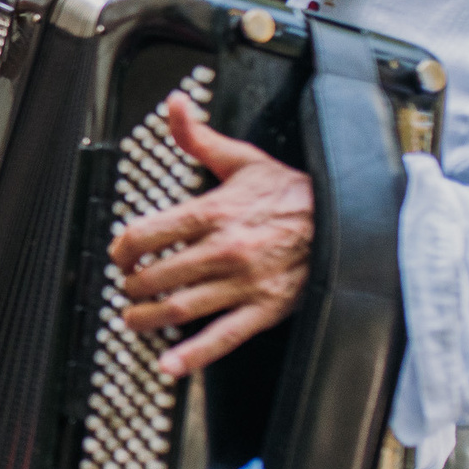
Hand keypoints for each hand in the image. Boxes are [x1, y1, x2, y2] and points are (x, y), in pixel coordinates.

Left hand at [108, 93, 313, 375]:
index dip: (123, 248)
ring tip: (133, 321)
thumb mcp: (243, 160)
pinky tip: (168, 365)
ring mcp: (244, 284)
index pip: (148, 234)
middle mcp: (224, 250)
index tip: (120, 254)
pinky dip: (192, 356)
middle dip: (132, 286)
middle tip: (127, 288)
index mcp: (214, 213)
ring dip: (146, 320)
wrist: (347, 221)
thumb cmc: (291, 194)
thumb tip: (175, 104)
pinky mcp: (263, 311)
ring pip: (179, 309)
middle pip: (157, 276)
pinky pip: (222, 337)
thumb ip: (200, 137)